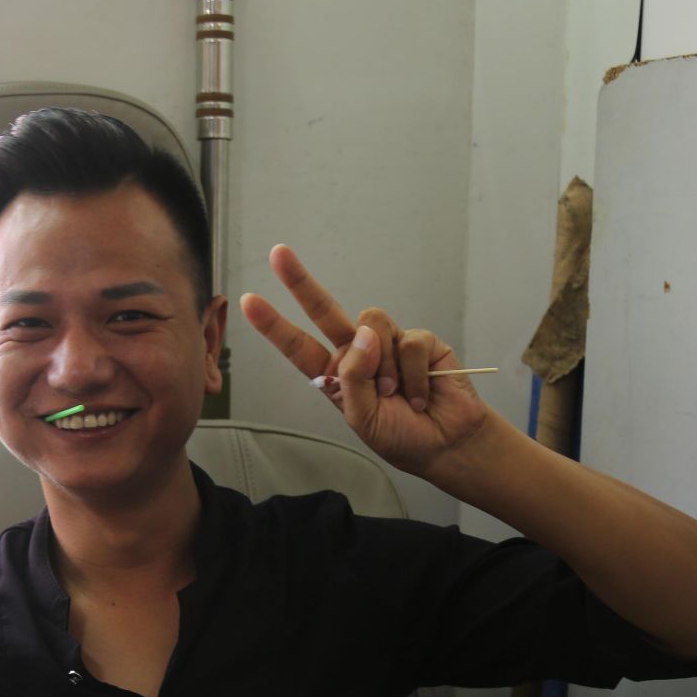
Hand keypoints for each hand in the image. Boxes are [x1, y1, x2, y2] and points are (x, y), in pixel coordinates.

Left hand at [241, 245, 494, 479]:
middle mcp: (358, 353)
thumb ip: (354, 378)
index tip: (249, 301)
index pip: (298, 346)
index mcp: (336, 375)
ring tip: (397, 394)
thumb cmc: (401, 437)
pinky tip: (422, 394)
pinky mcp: (420, 341)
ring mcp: (388, 343)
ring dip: (385, 365)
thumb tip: (364, 334)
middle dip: (300, 282)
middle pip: (324, 310)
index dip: (274, 325)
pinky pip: (409, 341)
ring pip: (372, 324)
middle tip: (278, 253)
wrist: (447, 443)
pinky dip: (414, 373)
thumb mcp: (362, 418)